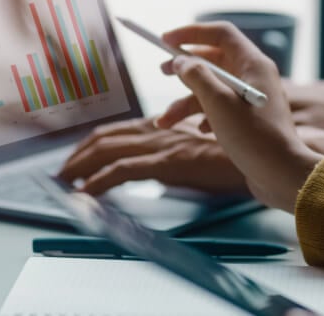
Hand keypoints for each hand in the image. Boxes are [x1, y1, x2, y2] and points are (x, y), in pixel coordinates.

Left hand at [59, 115, 247, 195]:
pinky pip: (122, 171)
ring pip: (106, 150)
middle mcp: (156, 131)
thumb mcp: (196, 150)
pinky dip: (98, 182)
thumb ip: (173, 154)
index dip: (89, 144)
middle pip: (104, 138)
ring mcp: (160, 144)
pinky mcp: (167, 162)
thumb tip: (156, 168)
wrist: (262, 152)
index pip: (115, 131)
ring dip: (79, 167)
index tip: (75, 159)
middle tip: (61, 173)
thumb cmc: (235, 152)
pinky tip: (85, 195)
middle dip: (77, 155)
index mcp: (161, 127)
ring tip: (64, 184)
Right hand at [157, 22, 322, 212]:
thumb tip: (180, 61)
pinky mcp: (249, 119)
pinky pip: (219, 108)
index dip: (191, 33)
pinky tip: (202, 131)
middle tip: (162, 71)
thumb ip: (196, 76)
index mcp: (253, 64)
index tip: (165, 39)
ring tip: (164, 122)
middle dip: (185, 68)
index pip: (220, 34)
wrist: (283, 177)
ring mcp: (252, 99)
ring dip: (185, 103)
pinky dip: (203, 116)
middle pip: (214, 60)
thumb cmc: (253, 137)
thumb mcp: (217, 103)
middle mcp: (254, 77)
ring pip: (211, 89)